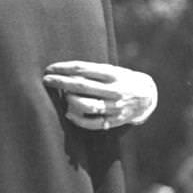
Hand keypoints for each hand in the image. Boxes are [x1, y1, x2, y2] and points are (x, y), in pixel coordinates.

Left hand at [43, 61, 157, 129]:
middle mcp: (113, 90)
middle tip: (46, 80)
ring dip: (69, 101)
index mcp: (112, 74)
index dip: (64, 68)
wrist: (146, 97)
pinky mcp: (113, 121)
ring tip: (62, 97)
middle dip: (61, 82)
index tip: (50, 68)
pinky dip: (77, 119)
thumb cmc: (121, 80)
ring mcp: (114, 107)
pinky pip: (91, 123)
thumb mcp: (112, 70)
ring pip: (86, 105)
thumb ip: (92, 71)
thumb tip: (65, 73)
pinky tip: (68, 113)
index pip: (83, 69)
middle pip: (81, 86)